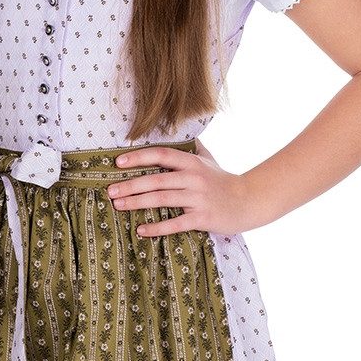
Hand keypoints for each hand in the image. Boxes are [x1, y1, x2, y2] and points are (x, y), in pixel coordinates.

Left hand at [106, 141, 250, 237]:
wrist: (250, 201)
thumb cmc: (223, 181)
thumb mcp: (208, 160)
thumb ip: (191, 147)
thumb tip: (175, 130)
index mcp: (192, 162)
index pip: (162, 155)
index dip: (139, 157)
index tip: (118, 162)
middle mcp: (194, 178)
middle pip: (156, 180)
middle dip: (130, 185)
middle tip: (110, 190)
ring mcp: (198, 199)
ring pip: (162, 200)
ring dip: (137, 203)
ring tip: (118, 205)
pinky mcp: (203, 218)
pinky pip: (176, 223)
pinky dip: (157, 228)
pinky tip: (141, 230)